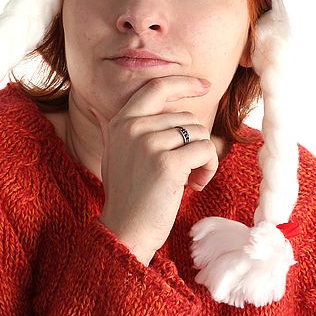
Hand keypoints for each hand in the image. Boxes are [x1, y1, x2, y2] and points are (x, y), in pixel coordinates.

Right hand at [91, 76, 219, 265]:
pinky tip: (197, 185)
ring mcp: (149, 143)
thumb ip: (120, 128)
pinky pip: (205, 150)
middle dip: (195, 143)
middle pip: (186, 117)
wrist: (125, 231)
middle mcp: (133, 127)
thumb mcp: (115, 153)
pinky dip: (209, 168)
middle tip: (188, 171)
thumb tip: (106, 105)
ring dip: (203, 157)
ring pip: (199, 133)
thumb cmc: (127, 196)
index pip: (156, 88)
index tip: (204, 86)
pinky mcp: (167, 163)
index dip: (183, 83)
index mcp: (121, 122)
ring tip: (191, 179)